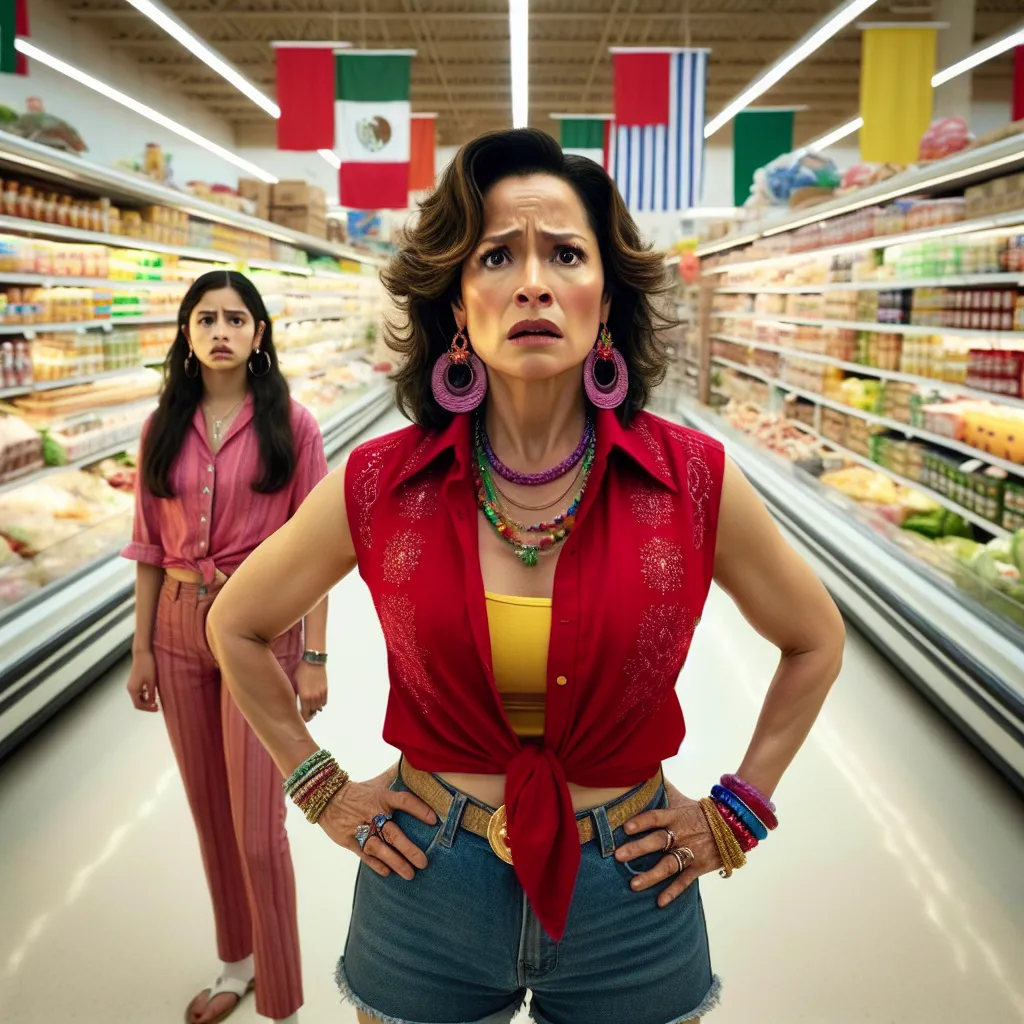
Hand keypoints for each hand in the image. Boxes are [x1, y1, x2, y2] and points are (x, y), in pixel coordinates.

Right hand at [127, 650, 158, 711]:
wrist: (142, 653)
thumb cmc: (147, 666)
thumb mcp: (152, 681)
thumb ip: (152, 693)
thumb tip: (152, 703)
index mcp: (133, 690)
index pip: (138, 705)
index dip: (147, 709)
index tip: (156, 709)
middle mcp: (130, 688)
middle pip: (137, 702)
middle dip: (147, 705)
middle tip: (157, 706)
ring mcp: (132, 684)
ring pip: (138, 697)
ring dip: (146, 700)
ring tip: (156, 700)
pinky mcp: (135, 680)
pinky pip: (139, 691)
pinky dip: (145, 694)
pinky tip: (153, 692)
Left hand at [295, 661, 327, 720]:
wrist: (313, 660)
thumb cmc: (301, 670)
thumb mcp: (295, 684)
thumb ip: (296, 696)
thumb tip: (294, 705)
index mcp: (304, 697)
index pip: (305, 715)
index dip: (302, 718)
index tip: (300, 718)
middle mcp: (314, 698)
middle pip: (313, 713)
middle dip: (308, 714)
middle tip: (305, 713)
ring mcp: (321, 694)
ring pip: (319, 708)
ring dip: (314, 709)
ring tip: (310, 706)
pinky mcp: (326, 690)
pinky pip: (324, 702)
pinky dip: (320, 703)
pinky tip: (316, 700)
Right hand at [318, 764, 437, 880]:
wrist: (326, 797)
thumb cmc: (360, 791)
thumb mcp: (378, 781)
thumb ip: (397, 775)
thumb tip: (415, 762)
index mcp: (382, 797)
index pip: (404, 801)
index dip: (419, 809)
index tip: (433, 820)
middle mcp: (373, 814)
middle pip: (393, 833)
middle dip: (409, 849)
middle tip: (424, 862)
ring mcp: (360, 829)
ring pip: (380, 848)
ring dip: (395, 862)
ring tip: (410, 874)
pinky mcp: (349, 841)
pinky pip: (364, 855)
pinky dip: (376, 864)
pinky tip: (388, 872)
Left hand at [616, 778, 721, 907]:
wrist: (732, 824)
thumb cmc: (699, 811)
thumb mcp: (681, 799)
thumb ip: (662, 787)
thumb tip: (643, 769)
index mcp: (675, 816)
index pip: (656, 817)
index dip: (641, 821)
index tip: (625, 827)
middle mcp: (681, 834)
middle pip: (657, 841)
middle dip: (637, 849)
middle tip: (618, 856)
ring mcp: (691, 852)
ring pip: (669, 865)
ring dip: (651, 876)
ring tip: (633, 884)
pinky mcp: (699, 867)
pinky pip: (684, 881)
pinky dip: (673, 892)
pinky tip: (660, 902)